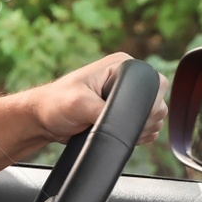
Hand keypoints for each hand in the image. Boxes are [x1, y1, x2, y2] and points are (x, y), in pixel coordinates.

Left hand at [31, 52, 167, 144]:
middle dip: (144, 120)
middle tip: (115, 125)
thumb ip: (102, 110)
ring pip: (154, 118)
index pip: (156, 82)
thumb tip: (123, 122)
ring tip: (111, 129)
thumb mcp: (78, 103)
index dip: (149, 103)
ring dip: (140, 129)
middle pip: (158, 103)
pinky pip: (146, 129)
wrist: (44, 121)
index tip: (131, 116)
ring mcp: (129, 98)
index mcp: (122, 66)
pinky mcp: (126, 115)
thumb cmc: (54, 104)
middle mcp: (129, 80)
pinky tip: (117, 136)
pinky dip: (137, 136)